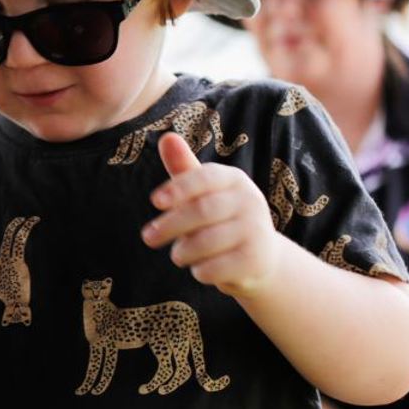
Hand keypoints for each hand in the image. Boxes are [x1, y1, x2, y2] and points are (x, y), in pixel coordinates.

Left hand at [141, 132, 281, 297]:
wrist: (260, 257)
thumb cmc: (221, 218)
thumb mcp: (203, 193)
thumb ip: (183, 169)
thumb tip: (166, 137)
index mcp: (234, 179)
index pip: (205, 177)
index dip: (178, 188)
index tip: (154, 201)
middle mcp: (251, 201)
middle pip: (202, 211)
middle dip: (170, 225)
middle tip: (148, 237)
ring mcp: (257, 231)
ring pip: (206, 242)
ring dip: (182, 252)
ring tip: (179, 254)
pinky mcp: (256, 261)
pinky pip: (214, 268)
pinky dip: (199, 271)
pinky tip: (201, 268)